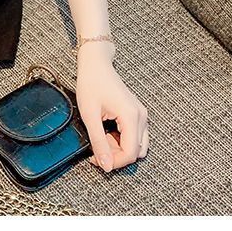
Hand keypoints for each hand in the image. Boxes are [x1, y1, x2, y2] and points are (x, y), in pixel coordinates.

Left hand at [75, 41, 148, 171]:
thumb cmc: (91, 84)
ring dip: (120, 148)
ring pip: (137, 146)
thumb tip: (106, 166)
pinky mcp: (137, 113)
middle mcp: (141, 116)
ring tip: (101, 136)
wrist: (96, 64)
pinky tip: (106, 131)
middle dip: (116, 155)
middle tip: (97, 145)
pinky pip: (135, 136)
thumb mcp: (90, 115)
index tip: (96, 158)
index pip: (130, 153)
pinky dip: (122, 140)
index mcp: (131, 116)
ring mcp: (141, 114)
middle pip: (135, 152)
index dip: (113, 162)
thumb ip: (98, 142)